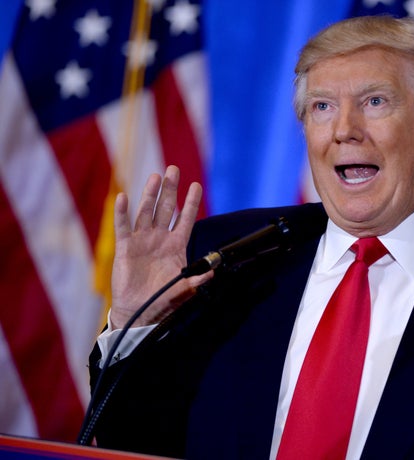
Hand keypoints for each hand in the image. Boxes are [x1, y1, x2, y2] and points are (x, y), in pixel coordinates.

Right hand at [109, 165, 211, 327]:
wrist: (139, 311)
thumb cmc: (162, 299)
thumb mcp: (184, 289)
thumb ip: (197, 278)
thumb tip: (212, 271)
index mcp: (175, 245)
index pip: (185, 219)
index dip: (190, 203)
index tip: (196, 185)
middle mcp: (159, 238)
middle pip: (165, 208)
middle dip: (170, 189)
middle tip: (173, 169)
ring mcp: (142, 240)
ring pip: (146, 212)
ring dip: (150, 194)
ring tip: (155, 176)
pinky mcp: (125, 247)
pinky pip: (123, 227)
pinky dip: (122, 212)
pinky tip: (123, 197)